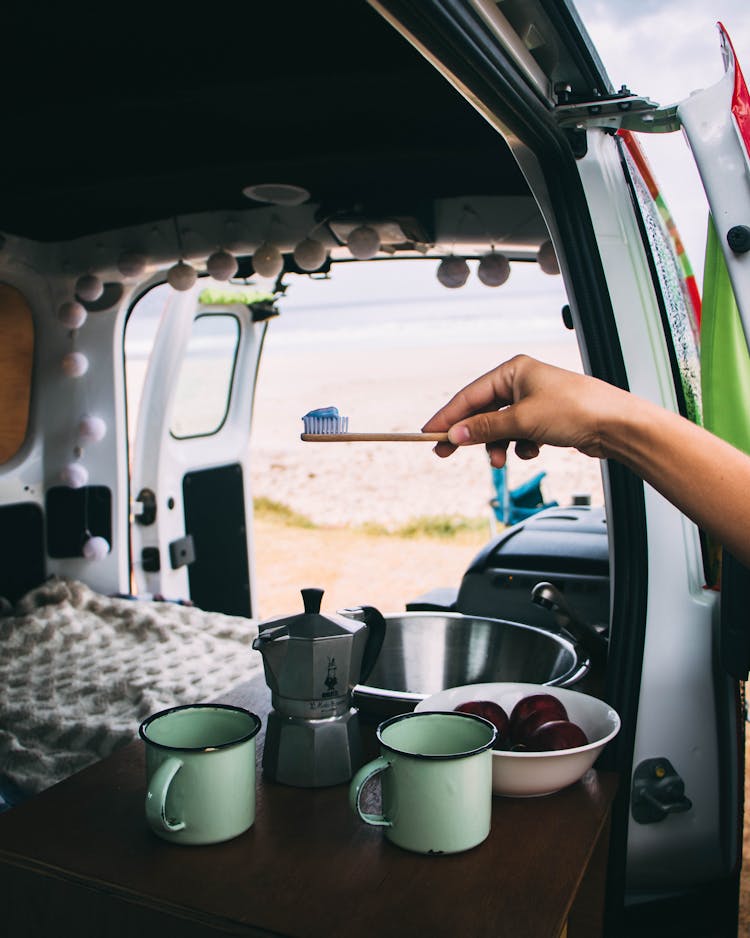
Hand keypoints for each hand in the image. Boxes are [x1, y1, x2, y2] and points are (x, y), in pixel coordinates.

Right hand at [421, 355, 623, 467]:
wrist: (616, 425)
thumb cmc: (575, 410)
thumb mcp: (522, 420)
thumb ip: (485, 428)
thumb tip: (454, 435)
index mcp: (513, 370)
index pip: (469, 395)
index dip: (447, 416)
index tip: (429, 434)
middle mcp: (522, 382)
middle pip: (482, 411)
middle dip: (471, 435)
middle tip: (446, 454)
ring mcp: (534, 400)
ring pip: (500, 427)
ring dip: (497, 445)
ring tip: (501, 460)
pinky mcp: (545, 418)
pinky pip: (519, 435)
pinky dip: (520, 446)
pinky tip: (532, 451)